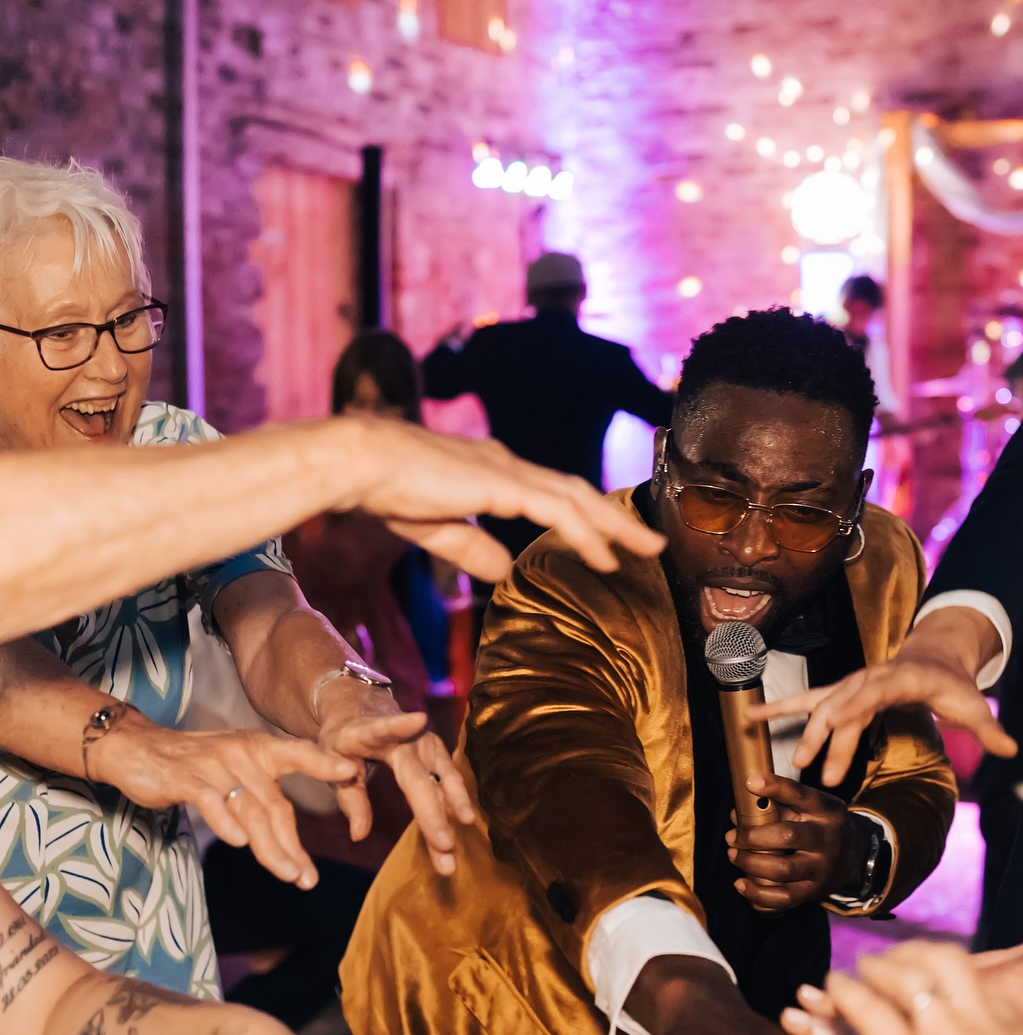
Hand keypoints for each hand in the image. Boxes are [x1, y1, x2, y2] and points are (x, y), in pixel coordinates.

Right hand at [89, 720, 358, 887]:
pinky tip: (240, 843)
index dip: (325, 762)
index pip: (300, 754)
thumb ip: (262, 793)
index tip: (351, 772)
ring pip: (252, 811)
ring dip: (272, 848)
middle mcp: (243, 753)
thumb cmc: (194, 764)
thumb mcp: (235, 768)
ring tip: (289, 875)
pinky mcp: (186, 779)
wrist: (137, 747)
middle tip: (307, 878)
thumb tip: (286, 833)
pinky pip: (213, 803)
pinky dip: (227, 823)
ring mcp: (215, 765)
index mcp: (260, 748)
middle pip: (277, 805)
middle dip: (294, 845)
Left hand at [315, 699, 475, 876]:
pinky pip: (449, 781)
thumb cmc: (344, 740)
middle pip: (421, 779)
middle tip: (444, 845)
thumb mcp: (333, 763)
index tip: (418, 719)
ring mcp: (428, 744)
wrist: (363, 707)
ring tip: (460, 838)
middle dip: (434, 813)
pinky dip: (455, 803)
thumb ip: (349, 798)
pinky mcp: (439, 752)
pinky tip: (464, 824)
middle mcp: (407, 738)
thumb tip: (359, 835)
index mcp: (371, 733)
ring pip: (444, 780)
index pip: (386, 729)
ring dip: (454, 810)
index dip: (401, 724)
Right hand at [335, 417, 665, 580]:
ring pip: (577, 498)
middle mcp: (507, 465)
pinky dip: (585, 532)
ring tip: (646, 550)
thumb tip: (502, 571)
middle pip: (577, 492)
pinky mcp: (500, 483)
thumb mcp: (438, 527)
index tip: (611, 540)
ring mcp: (507, 471)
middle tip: (651, 544)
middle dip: (616, 519)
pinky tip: (605, 555)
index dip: (585, 516)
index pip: (553, 493)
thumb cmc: (386, 489)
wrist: (359, 462)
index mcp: (493, 471)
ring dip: (615, 526)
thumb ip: (473, 548)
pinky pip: (556, 510)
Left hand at [726, 774, 865, 912]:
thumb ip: (778, 805)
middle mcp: (827, 839)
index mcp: (826, 811)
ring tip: (734, 855)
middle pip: (787, 836)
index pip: (801, 795)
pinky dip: (758, 894)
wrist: (854, 857)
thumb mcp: (811, 808)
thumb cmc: (820, 825)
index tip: (750, 782)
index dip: (776, 788)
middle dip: (753, 836)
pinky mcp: (814, 892)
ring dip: (750, 863)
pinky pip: (783, 898)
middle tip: (732, 836)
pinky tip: (741, 884)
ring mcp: (822, 868)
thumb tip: (737, 814)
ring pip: (782, 870)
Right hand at [750, 608, 1015, 787]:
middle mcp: (869, 678)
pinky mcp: (842, 692)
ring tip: (768, 741)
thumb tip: (1013, 750)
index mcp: (899, 680)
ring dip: (796, 724)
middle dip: (828, 738)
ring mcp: (851, 684)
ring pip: (819, 702)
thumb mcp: (972, 705)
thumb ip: (988, 730)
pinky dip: (779, 707)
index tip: (837, 732)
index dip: (853, 712)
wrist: (937, 654)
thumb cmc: (954, 685)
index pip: (872, 695)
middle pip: (841, 706)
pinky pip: (807, 700)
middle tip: (817, 774)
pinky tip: (751, 717)